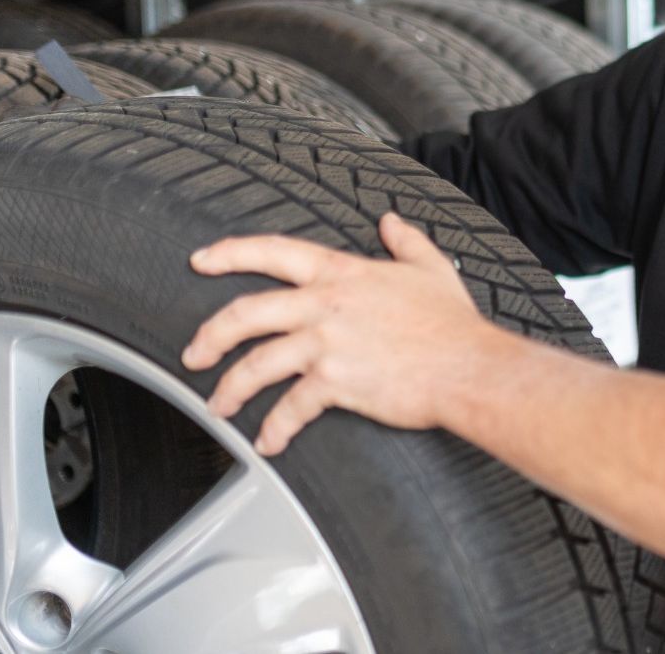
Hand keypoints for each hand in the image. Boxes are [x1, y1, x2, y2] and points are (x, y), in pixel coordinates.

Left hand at [182, 212, 500, 455]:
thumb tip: (392, 223)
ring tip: (220, 405)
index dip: (230, 253)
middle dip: (210, 335)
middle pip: (246, 313)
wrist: (469, 367)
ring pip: (256, 364)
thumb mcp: (430, 269)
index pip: (273, 252)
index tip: (202, 260)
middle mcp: (325, 305)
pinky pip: (291, 408)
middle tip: (195, 353)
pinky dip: (274, 428)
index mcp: (342, 274)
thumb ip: (406, 241)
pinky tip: (268, 441)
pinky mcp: (335, 382)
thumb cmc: (453, 325)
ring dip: (231, 389)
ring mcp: (327, 344)